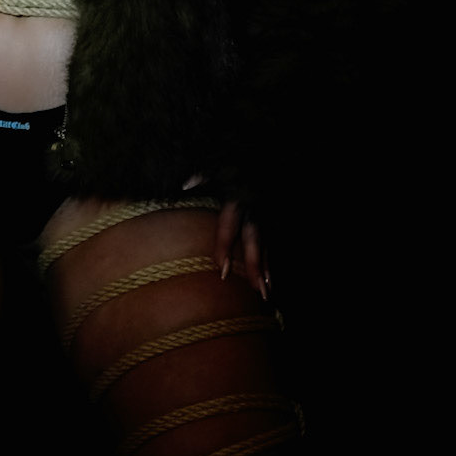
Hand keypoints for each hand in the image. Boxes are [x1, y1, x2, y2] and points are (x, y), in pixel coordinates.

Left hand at [184, 177, 270, 299]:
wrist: (263, 162)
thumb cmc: (235, 168)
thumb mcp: (219, 167)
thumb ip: (203, 175)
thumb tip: (185, 185)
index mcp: (237, 199)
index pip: (229, 227)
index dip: (226, 247)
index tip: (222, 269)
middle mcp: (253, 210)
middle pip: (253, 240)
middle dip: (254, 264)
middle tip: (255, 287)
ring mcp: (263, 217)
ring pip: (266, 246)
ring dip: (266, 269)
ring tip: (266, 293)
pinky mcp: (269, 223)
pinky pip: (270, 246)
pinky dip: (270, 264)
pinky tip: (270, 282)